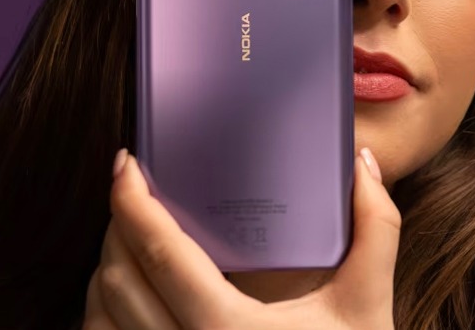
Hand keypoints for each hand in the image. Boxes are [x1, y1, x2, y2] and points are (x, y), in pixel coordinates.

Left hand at [82, 147, 400, 329]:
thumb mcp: (366, 305)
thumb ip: (375, 229)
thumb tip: (362, 161)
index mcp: (228, 329)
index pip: (161, 254)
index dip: (132, 202)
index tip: (126, 163)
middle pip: (118, 280)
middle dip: (116, 224)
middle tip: (132, 189)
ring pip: (99, 317)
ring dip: (106, 270)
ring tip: (127, 236)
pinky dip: (104, 313)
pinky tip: (127, 291)